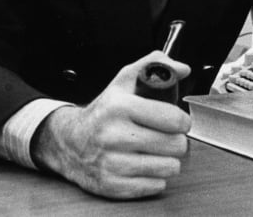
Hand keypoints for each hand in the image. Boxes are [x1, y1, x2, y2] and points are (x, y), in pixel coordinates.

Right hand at [32, 51, 191, 198]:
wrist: (70, 141)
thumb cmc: (103, 112)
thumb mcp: (124, 82)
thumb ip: (153, 66)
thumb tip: (182, 69)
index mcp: (119, 107)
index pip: (173, 119)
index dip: (182, 120)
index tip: (178, 121)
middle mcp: (114, 135)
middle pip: (175, 145)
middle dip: (176, 140)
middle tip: (166, 136)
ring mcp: (112, 163)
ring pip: (169, 167)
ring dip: (168, 160)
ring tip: (155, 150)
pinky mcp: (112, 185)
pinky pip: (156, 185)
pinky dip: (155, 177)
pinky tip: (144, 165)